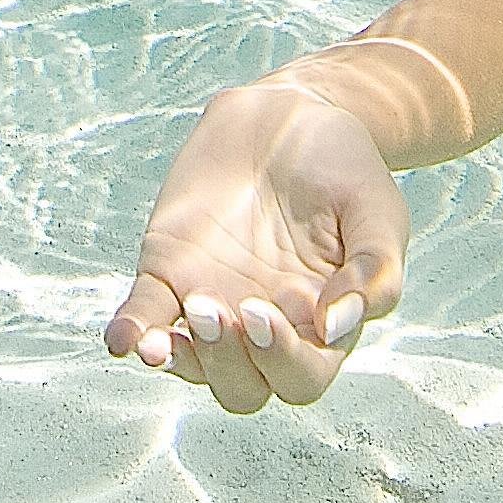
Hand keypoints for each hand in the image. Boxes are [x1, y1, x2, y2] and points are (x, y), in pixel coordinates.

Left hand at [105, 76, 407, 414]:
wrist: (290, 113)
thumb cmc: (344, 169)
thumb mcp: (378, 212)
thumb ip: (373, 272)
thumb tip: (334, 328)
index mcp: (320, 326)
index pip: (301, 378)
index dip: (284, 359)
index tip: (272, 307)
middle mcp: (263, 327)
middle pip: (243, 388)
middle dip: (228, 365)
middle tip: (220, 309)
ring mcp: (212, 302)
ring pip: (194, 365)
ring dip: (182, 359)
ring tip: (172, 329)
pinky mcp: (169, 270)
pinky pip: (146, 314)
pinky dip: (132, 331)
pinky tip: (123, 340)